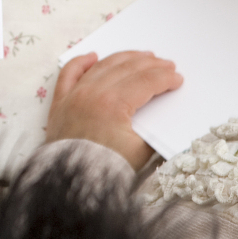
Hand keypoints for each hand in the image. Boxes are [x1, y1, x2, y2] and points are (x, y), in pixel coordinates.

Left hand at [45, 51, 182, 170]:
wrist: (74, 182)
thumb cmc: (108, 168)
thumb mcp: (141, 151)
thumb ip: (155, 129)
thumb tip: (164, 116)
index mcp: (113, 103)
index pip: (146, 82)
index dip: (165, 78)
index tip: (177, 79)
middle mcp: (92, 93)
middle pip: (127, 69)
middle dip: (150, 64)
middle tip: (166, 64)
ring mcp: (74, 95)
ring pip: (102, 66)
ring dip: (124, 58)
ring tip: (142, 56)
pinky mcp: (60, 102)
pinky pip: (69, 74)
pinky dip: (81, 62)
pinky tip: (93, 56)